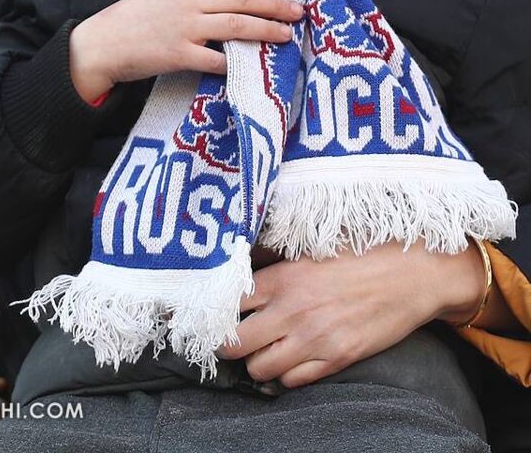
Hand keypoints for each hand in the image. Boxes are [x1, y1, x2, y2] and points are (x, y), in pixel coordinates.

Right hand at [69, 0, 301, 101]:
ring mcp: (184, 28)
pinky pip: (215, 59)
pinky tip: (252, 66)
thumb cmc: (136, 17)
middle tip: (298, 11)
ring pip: (236, 26)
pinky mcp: (178, 55)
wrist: (102, 42)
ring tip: (287, 35)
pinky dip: (236, 62)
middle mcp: (189, 1)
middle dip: (274, 4)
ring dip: (266, 30)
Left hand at [219, 240, 487, 388]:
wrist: (411, 272)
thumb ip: (277, 262)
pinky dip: (285, 374)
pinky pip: (292, 381)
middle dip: (227, 344)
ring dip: (256, 361)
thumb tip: (242, 267)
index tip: (218, 313)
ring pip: (258, 368)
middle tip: (232, 339)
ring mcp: (314, 339)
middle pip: (234, 343)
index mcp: (283, 277)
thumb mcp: (312, 248)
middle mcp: (293, 310)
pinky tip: (292, 359)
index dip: (219, 311)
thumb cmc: (362, 252)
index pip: (228, 302)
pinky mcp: (336, 359)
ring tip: (264, 349)